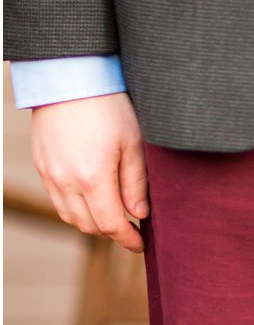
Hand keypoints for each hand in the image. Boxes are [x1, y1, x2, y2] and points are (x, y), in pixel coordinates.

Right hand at [30, 92, 149, 252]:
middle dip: (111, 233)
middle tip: (132, 231)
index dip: (127, 239)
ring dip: (92, 223)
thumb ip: (136, 183)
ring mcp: (49, 174)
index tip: (141, 245)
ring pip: (69, 216)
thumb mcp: (134, 144)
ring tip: (114, 216)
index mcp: (92, 178)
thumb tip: (139, 214)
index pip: (110, 224)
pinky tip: (93, 200)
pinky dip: (75, 208)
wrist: (70, 79)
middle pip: (88, 226)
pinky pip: (57, 200)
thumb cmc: (109, 107)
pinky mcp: (41, 165)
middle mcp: (65, 181)